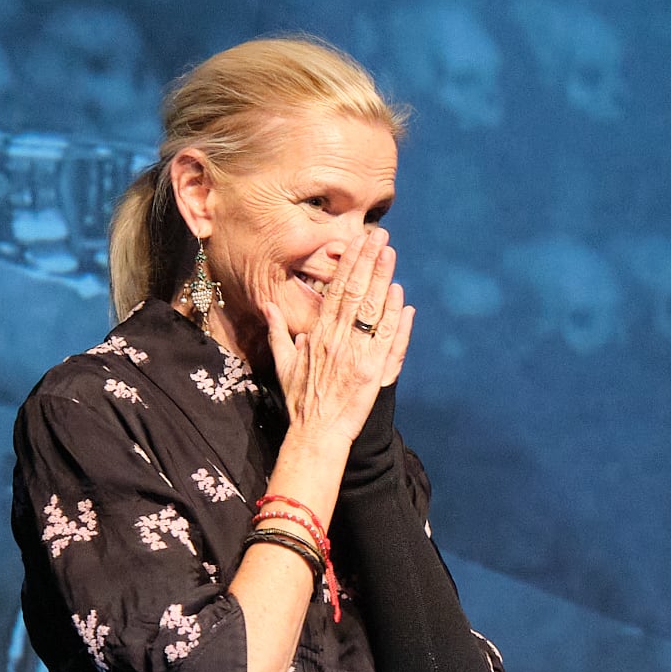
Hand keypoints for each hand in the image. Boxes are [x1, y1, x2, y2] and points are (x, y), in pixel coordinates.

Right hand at [263, 227, 415, 446]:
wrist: (316, 435)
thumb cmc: (300, 401)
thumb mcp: (282, 364)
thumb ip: (277, 332)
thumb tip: (267, 306)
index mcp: (318, 335)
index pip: (335, 291)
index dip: (349, 264)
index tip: (358, 242)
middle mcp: (338, 341)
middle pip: (356, 293)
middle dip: (369, 262)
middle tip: (380, 236)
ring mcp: (358, 356)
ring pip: (373, 311)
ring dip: (384, 281)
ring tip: (391, 255)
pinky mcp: (374, 373)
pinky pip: (389, 341)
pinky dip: (396, 320)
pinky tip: (402, 299)